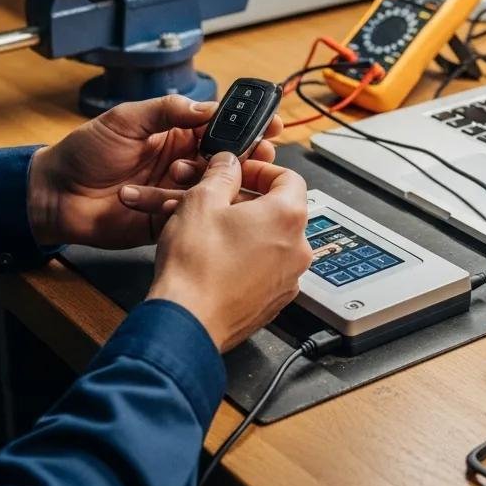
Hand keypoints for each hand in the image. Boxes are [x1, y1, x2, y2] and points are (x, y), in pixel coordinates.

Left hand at [27, 94, 282, 248]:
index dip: (245, 124)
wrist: (53, 195)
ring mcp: (176, 190)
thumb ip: (165, 111)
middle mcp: (181, 161)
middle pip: (226, 158)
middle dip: (248, 154)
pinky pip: (194, 214)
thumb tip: (204, 107)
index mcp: (173, 132)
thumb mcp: (124, 120)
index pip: (218, 125)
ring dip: (226, 181)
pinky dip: (202, 208)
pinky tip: (205, 202)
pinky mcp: (168, 218)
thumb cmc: (82, 152)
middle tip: (262, 152)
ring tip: (229, 175)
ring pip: (215, 187)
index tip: (268, 123)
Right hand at [147, 153, 311, 350]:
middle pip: (281, 210)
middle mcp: (298, 248)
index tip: (240, 172)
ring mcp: (289, 278)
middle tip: (220, 200)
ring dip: (247, 230)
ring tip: (214, 229)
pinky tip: (218, 258)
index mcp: (287, 216)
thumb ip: (222, 173)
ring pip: (273, 240)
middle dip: (250, 201)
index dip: (261, 170)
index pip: (289, 177)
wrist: (187, 321)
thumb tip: (230, 163)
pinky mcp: (274, 300)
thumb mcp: (201, 201)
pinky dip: (248, 258)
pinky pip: (266, 268)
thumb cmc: (196, 266)